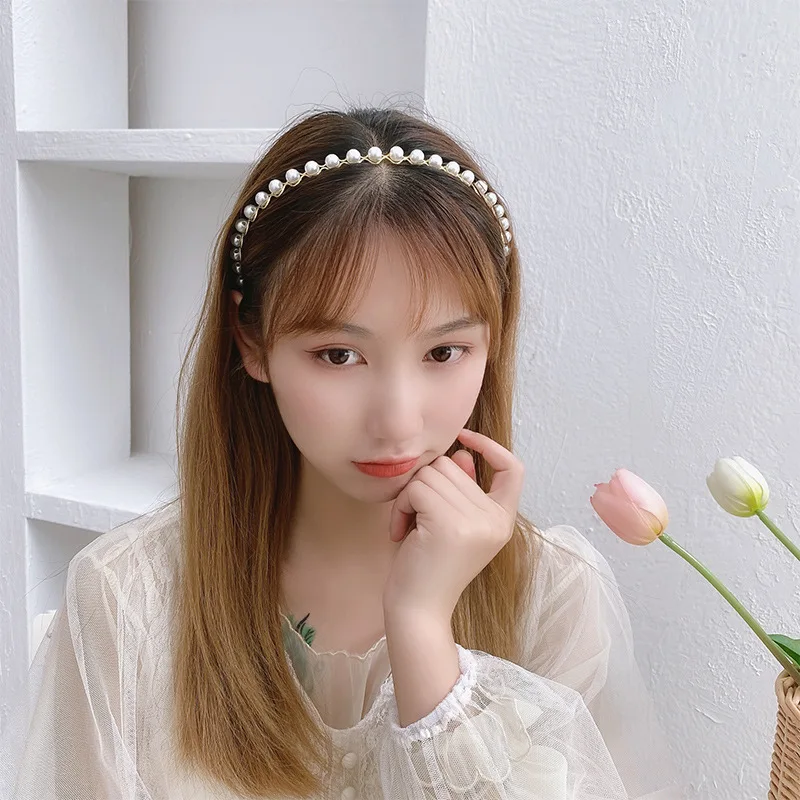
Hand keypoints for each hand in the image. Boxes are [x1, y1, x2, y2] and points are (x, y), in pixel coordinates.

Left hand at [382, 428, 524, 621]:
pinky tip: (401, 533)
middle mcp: (496, 520)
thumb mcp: (450, 524)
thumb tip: (461, 453)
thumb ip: (462, 489)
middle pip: (453, 465)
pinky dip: (400, 506)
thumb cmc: (428, 568)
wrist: (418, 612)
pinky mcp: (449, 525)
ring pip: (432, 474)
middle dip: (425, 485)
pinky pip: (416, 488)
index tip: (464, 439)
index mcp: (503, 521)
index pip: (514, 469)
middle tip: (416, 520)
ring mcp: (476, 522)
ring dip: (409, 496)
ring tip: (409, 529)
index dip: (491, 448)